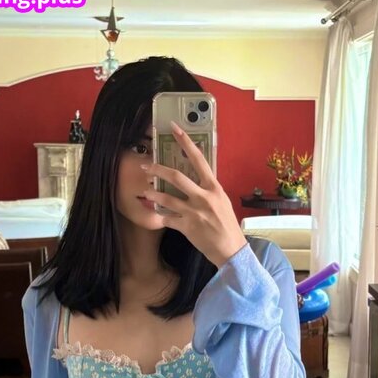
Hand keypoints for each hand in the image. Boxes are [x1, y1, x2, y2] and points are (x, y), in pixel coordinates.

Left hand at [140, 121, 247, 268]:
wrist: (231, 248)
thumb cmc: (227, 224)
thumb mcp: (222, 201)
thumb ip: (208, 189)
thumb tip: (196, 178)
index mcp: (213, 187)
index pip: (198, 159)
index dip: (186, 142)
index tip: (174, 129)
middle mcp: (203, 197)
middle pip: (176, 177)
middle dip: (158, 170)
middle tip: (147, 167)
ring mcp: (194, 212)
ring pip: (167, 198)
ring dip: (154, 194)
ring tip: (146, 192)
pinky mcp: (187, 227)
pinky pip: (167, 219)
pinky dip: (159, 216)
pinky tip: (154, 214)